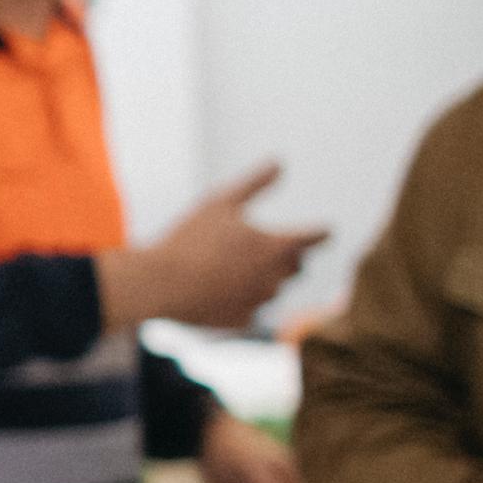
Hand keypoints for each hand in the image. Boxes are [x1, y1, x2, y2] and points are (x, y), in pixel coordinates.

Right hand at [100, 165, 330, 335]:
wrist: (157, 285)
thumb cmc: (189, 239)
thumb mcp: (220, 202)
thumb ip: (255, 183)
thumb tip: (280, 162)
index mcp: (277, 247)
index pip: (316, 237)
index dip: (321, 231)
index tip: (324, 229)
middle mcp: (276, 277)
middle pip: (298, 265)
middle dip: (289, 255)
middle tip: (266, 245)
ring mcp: (261, 302)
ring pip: (276, 287)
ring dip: (266, 277)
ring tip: (235, 266)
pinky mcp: (243, 320)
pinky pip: (254, 307)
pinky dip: (244, 297)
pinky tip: (221, 287)